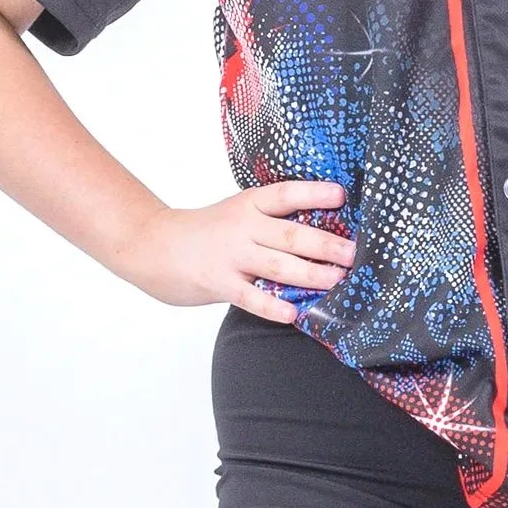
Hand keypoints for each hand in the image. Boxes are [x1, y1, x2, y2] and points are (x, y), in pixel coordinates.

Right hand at [114, 179, 356, 324]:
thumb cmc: (204, 232)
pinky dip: (273, 306)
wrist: (152, 245)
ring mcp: (230, 256)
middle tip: (355, 254)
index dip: (314, 193)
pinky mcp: (218, 283)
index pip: (286, 195)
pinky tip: (294, 314)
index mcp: (249, 204)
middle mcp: (242, 227)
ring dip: (311, 274)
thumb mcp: (236, 213)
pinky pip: (251, 297)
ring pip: (278, 265)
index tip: (342, 196)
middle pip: (291, 234)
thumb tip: (321, 234)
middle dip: (326, 245)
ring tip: (338, 280)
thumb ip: (270, 221)